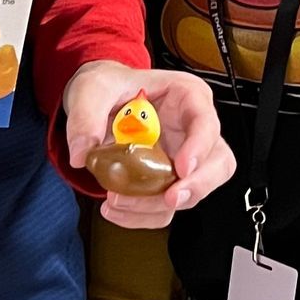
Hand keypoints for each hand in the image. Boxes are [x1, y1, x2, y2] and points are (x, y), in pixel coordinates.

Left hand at [64, 62, 235, 226]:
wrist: (98, 101)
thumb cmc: (109, 86)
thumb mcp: (93, 89)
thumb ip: (85, 117)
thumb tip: (83, 153)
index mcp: (186, 96)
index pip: (206, 121)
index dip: (200, 147)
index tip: (182, 167)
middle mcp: (191, 130)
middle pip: (216, 163)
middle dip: (196, 186)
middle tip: (170, 198)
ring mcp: (182, 158)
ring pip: (193, 191)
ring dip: (160, 205)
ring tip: (121, 202)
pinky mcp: (167, 180)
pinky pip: (165, 206)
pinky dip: (143, 214)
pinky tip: (118, 209)